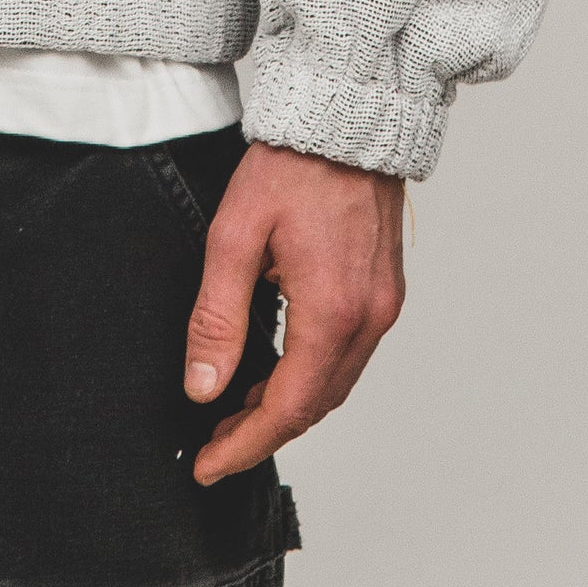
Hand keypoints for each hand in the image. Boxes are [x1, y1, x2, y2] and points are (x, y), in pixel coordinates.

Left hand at [184, 141, 405, 486]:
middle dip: (263, 433)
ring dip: (288, 406)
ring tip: (234, 413)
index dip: (245, 445)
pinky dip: (311, 375)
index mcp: (331, 310)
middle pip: (316, 405)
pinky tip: (274, 370)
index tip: (209, 467)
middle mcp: (368, 317)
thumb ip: (218, 318)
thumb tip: (203, 388)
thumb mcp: (234, 237)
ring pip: (334, 383)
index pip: (288, 407)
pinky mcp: (384, 290)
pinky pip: (348, 354)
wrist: (347, 118)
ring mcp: (382, 305)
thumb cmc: (289, 166)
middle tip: (214, 445)